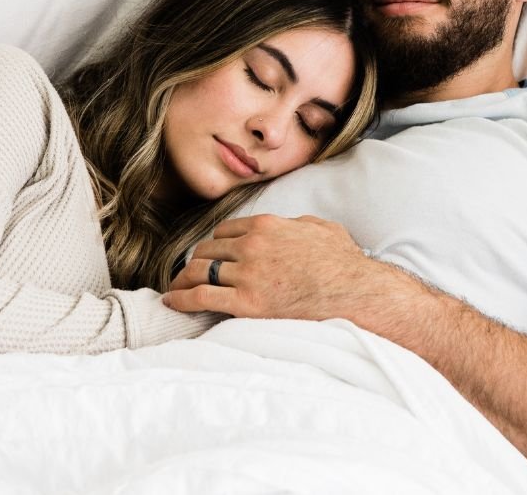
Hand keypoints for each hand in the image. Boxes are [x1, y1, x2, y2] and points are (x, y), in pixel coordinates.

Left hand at [163, 214, 382, 320]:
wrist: (354, 293)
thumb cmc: (344, 264)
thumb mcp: (323, 228)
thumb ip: (299, 223)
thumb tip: (295, 225)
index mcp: (267, 225)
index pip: (224, 231)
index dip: (215, 245)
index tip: (211, 256)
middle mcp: (251, 245)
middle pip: (206, 250)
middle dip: (197, 262)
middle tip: (189, 274)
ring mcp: (247, 274)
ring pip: (198, 271)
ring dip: (183, 280)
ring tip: (174, 290)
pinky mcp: (246, 303)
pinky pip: (201, 297)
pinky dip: (182, 299)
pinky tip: (172, 302)